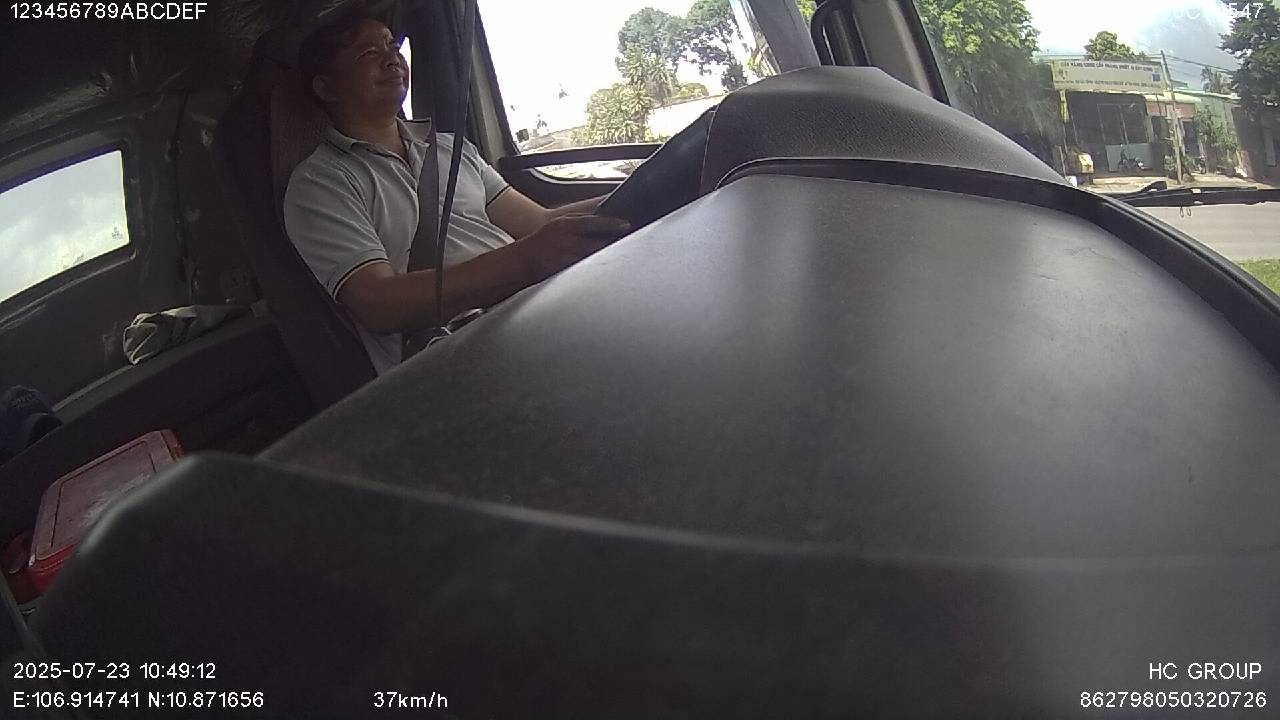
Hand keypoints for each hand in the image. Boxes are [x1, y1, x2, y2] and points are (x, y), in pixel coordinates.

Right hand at [514, 214, 630, 282]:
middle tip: (630, 243)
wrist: (519, 262)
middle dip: (614, 244)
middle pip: (597, 242)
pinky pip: (585, 271)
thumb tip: (603, 223)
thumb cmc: (541, 244)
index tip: (627, 225)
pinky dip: (596, 270)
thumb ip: (578, 225)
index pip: (592, 222)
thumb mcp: (557, 227)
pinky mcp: (564, 273)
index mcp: (564, 225)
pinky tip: (605, 271)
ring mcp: (564, 257)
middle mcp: (564, 240)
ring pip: (594, 258)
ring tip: (622, 258)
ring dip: (607, 258)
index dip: (612, 223)